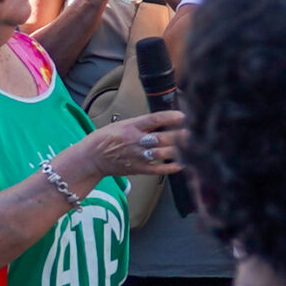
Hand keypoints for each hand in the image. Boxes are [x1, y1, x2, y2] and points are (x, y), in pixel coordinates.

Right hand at [68, 110, 186, 180]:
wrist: (92, 158)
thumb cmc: (106, 139)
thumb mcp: (121, 125)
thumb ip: (140, 125)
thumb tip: (162, 122)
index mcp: (130, 126)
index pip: (154, 119)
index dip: (170, 117)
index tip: (183, 116)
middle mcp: (135, 141)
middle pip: (161, 137)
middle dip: (179, 135)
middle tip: (193, 132)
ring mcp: (137, 156)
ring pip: (162, 153)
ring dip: (178, 150)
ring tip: (192, 146)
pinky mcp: (137, 169)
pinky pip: (157, 169)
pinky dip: (170, 167)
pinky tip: (181, 164)